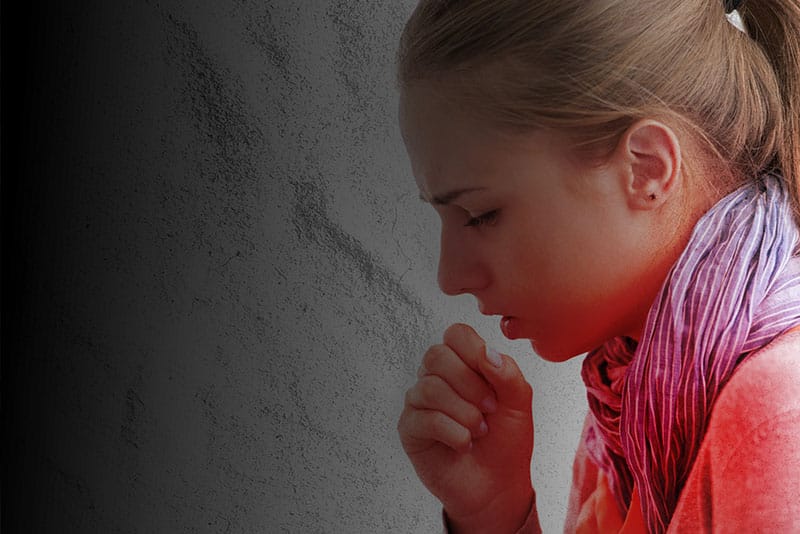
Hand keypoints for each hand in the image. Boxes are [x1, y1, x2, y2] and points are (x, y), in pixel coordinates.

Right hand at [397, 323, 533, 532]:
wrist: (498, 486)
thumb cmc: (506, 442)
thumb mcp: (519, 403)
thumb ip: (508, 373)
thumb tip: (486, 352)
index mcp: (463, 364)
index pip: (455, 334)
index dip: (474, 350)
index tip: (493, 375)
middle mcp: (436, 378)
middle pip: (437, 355)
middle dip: (470, 383)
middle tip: (490, 408)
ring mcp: (419, 402)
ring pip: (430, 387)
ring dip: (464, 413)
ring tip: (479, 430)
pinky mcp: (410, 429)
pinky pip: (424, 418)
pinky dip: (453, 432)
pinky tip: (464, 443)